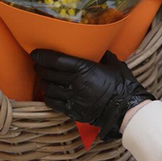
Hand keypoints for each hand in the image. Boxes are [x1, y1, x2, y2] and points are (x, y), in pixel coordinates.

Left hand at [32, 50, 154, 139]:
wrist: (126, 109)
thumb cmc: (123, 85)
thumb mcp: (114, 65)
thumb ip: (103, 56)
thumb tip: (100, 50)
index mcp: (84, 68)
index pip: (56, 60)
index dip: (42, 56)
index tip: (35, 53)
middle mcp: (75, 82)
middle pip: (49, 73)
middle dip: (40, 68)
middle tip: (38, 64)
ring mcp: (73, 98)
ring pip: (48, 88)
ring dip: (43, 82)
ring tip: (43, 78)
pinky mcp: (73, 111)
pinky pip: (53, 103)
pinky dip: (48, 97)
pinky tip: (49, 93)